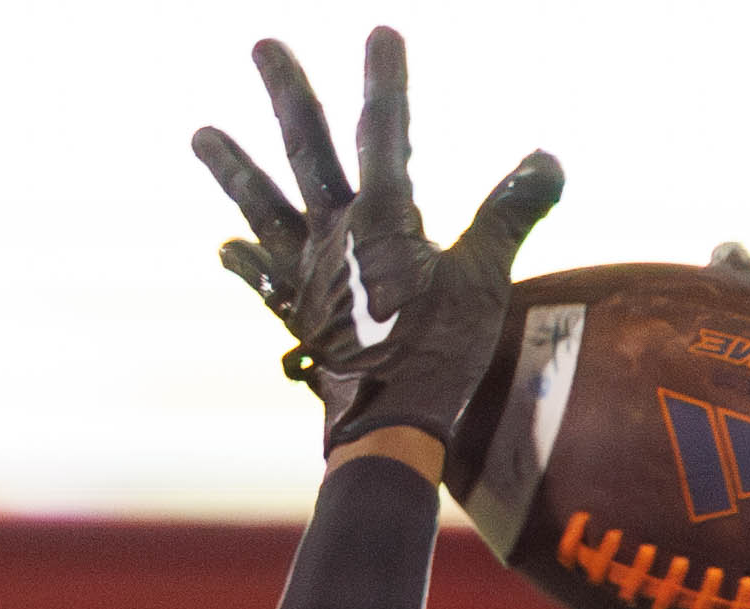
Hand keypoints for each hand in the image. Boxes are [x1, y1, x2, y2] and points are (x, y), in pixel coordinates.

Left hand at [191, 30, 563, 476]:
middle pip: (304, 148)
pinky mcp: (298, 314)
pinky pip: (263, 280)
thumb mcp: (486, 280)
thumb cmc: (440, 356)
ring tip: (201, 134)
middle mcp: (332, 235)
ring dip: (231, 168)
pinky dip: (245, 261)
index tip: (381, 33)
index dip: (384, 79)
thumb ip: (510, 213)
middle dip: (286, 92)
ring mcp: (307, 274)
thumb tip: (547, 158)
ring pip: (262, 206)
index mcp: (380, 218)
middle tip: (263, 46)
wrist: (388, 428)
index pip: (384, 130)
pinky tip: (226, 245)